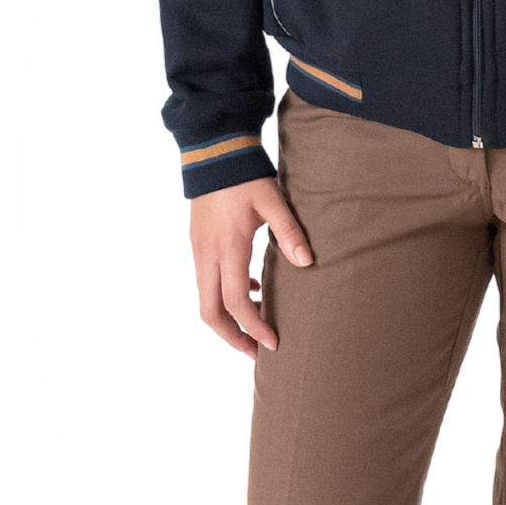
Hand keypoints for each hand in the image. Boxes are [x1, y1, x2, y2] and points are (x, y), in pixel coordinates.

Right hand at [190, 176, 311, 356]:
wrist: (213, 151)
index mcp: (226, 248)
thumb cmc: (245, 176)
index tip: (273, 343)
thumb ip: (290, 231)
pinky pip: (207, 283)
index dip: (253, 327)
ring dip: (228, 320)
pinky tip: (252, 290)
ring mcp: (198, 251)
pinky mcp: (198, 244)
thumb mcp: (272, 200)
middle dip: (232, 337)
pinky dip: (225, 296)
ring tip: (256, 328)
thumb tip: (307, 263)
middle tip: (257, 353)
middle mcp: (206, 255)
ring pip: (205, 300)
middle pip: (210, 313)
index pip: (234, 303)